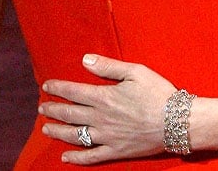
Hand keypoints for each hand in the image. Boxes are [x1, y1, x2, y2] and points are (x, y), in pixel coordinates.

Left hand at [39, 54, 175, 164]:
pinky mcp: (115, 151)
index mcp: (104, 97)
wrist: (176, 121)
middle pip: (69, 114)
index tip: (47, 86)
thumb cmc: (157, 93)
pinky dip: (76, 158)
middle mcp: (100, 118)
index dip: (58, 88)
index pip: (73, 91)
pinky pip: (90, 156)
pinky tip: (65, 158)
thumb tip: (85, 60)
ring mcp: (106, 137)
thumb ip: (108, 67)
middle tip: (42, 107)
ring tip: (46, 128)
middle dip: (53, 110)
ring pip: (74, 135)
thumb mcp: (135, 72)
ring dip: (58, 131)